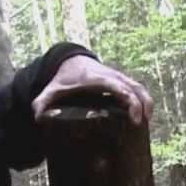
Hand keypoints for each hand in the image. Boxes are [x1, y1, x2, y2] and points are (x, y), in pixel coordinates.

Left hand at [33, 54, 153, 125]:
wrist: (70, 61)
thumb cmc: (63, 79)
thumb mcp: (51, 90)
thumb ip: (42, 103)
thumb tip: (37, 117)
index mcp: (96, 79)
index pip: (117, 87)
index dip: (128, 101)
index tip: (134, 117)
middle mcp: (111, 76)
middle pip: (133, 88)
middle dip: (142, 104)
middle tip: (142, 124)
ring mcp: (118, 77)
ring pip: (139, 87)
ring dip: (147, 102)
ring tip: (147, 122)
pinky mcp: (122, 80)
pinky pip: (137, 88)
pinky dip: (144, 100)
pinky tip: (146, 116)